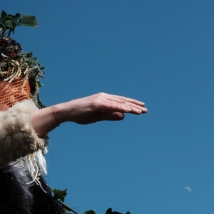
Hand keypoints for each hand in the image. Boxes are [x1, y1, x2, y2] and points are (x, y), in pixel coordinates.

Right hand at [31, 93, 146, 135]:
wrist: (67, 112)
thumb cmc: (80, 114)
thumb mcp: (98, 117)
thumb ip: (110, 115)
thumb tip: (123, 116)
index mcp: (104, 100)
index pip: (120, 102)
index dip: (131, 105)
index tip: (141, 108)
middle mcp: (104, 97)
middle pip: (122, 101)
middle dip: (134, 105)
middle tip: (145, 110)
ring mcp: (101, 99)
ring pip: (119, 103)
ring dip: (131, 108)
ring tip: (141, 111)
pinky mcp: (97, 103)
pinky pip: (112, 106)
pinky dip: (121, 108)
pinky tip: (129, 111)